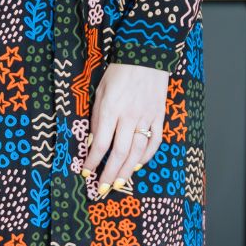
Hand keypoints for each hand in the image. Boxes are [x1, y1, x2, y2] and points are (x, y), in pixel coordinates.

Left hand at [83, 61, 168, 193]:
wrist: (146, 56)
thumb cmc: (118, 73)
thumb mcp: (100, 92)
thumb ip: (97, 117)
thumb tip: (93, 142)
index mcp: (111, 109)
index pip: (100, 143)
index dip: (92, 161)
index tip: (86, 173)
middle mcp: (129, 116)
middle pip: (119, 153)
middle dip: (109, 174)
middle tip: (102, 189)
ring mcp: (146, 117)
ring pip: (137, 152)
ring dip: (127, 171)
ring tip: (119, 184)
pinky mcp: (159, 116)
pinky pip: (154, 141)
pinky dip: (146, 156)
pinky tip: (137, 165)